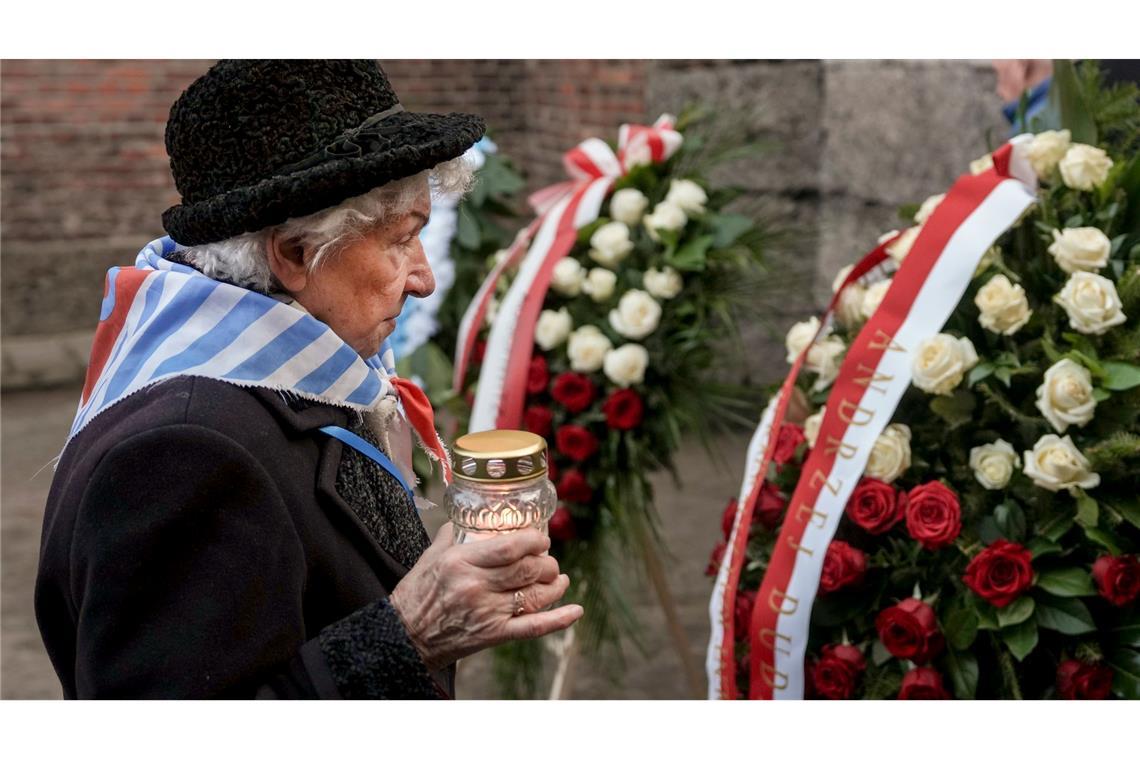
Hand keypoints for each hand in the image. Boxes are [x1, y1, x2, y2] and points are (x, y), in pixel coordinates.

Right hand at [388, 524, 583, 670]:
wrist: (404, 636)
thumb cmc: (416, 594)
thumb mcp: (430, 557)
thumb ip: (453, 535)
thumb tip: (473, 517)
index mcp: (461, 562)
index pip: (510, 547)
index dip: (534, 540)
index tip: (541, 538)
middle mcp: (477, 586)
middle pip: (528, 569)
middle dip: (547, 562)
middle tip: (549, 559)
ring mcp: (487, 612)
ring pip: (536, 595)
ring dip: (554, 585)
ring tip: (558, 578)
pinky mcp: (493, 635)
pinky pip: (533, 627)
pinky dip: (559, 620)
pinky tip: (576, 610)